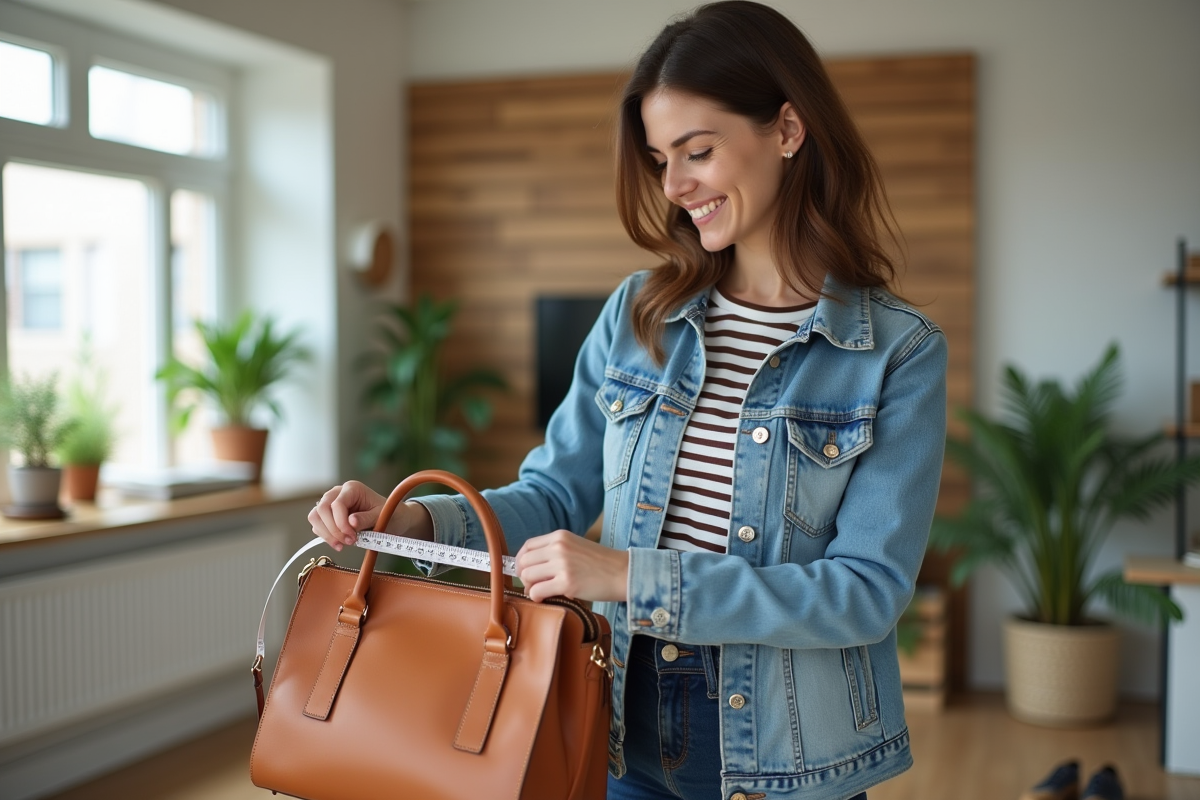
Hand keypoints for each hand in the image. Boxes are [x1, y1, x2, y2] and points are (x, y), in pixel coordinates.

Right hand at [309, 481, 432, 551]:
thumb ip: (366, 519)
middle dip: (333, 529)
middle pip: (322, 509)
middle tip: (348, 542)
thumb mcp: (382, 516)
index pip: (337, 504)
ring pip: (315, 517)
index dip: (341, 523)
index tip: (351, 537)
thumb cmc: (389, 514)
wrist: (393, 518)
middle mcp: (338, 493)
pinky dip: (325, 536)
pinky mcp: (329, 515)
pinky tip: (339, 542)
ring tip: (342, 545)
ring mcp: (331, 503)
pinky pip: (318, 525)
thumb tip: (351, 522)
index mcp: (352, 488)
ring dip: (326, 534)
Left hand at [514, 530, 628, 602]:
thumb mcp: (576, 547)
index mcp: (560, 536)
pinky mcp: (567, 583)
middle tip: (534, 585)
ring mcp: (562, 564)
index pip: (527, 546)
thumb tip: (530, 567)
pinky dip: (537, 597)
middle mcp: (559, 547)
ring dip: (530, 587)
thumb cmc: (602, 564)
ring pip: (527, 576)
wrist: (624, 573)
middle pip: (524, 562)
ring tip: (541, 592)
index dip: (521, 561)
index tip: (525, 571)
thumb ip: (555, 551)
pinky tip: (546, 599)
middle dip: (524, 576)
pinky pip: (537, 591)